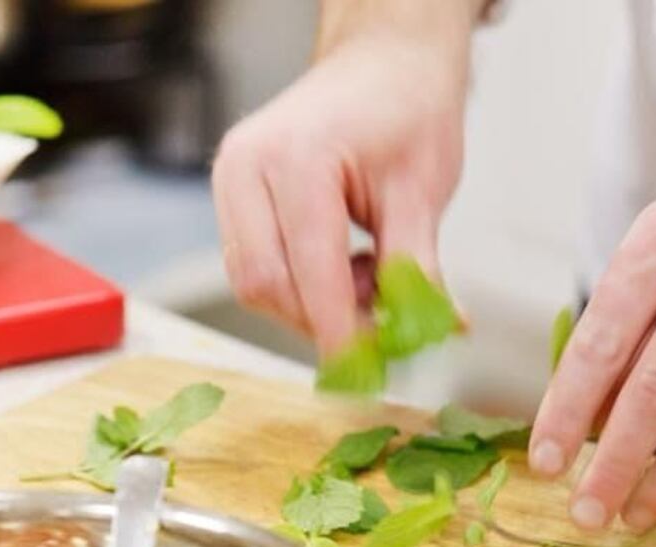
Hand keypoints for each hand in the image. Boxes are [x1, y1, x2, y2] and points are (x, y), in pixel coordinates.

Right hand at [212, 34, 467, 355]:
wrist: (384, 63)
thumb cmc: (406, 107)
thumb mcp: (423, 190)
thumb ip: (414, 269)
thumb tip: (422, 333)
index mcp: (296, 159)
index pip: (309, 272)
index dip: (339, 333)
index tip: (365, 374)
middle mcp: (247, 167)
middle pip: (266, 285)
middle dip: (324, 320)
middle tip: (385, 322)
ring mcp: (232, 178)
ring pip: (255, 281)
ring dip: (313, 302)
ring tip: (369, 275)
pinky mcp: (234, 193)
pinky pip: (255, 263)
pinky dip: (300, 284)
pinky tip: (344, 263)